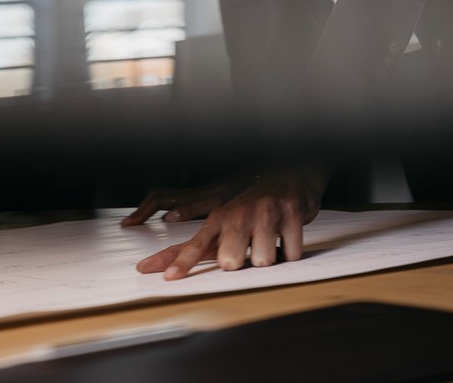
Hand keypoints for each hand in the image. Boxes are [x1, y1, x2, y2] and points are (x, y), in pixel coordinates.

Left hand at [135, 161, 329, 279]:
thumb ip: (195, 248)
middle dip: (241, 261)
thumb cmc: (251, 209)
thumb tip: (161, 267)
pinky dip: (289, 251)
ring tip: (269, 238)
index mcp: (220, 218)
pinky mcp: (291, 212)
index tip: (169, 277)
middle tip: (247, 246)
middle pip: (231, 261)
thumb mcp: (223, 224)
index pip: (197, 244)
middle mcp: (241, 213)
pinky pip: (289, 254)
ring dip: (269, 255)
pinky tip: (285, 235)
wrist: (288, 176)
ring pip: (263, 260)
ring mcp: (267, 211)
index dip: (183, 261)